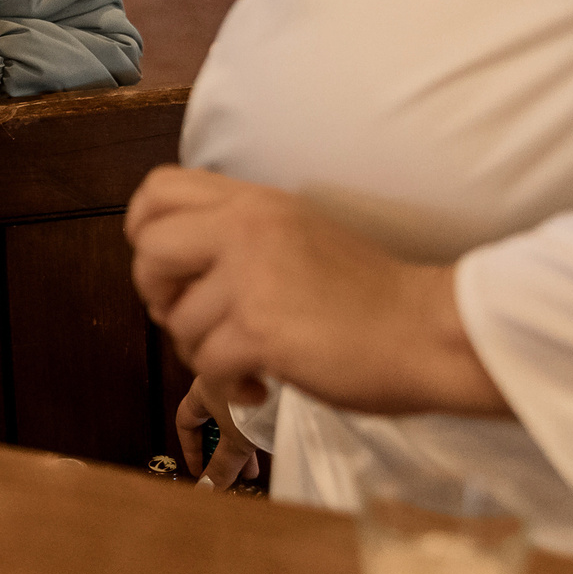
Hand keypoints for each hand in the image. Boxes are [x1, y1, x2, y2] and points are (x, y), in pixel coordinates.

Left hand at [124, 166, 505, 424]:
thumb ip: (242, 235)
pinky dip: (226, 384)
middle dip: (158, 296)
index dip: (143, 229)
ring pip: (178, 321)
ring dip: (202, 351)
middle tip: (195, 319)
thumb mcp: (301, 233)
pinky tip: (257, 384)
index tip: (167, 267)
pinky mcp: (261, 331)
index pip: (159, 188)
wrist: (429, 331)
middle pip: (149, 252)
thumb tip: (179, 266)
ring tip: (244, 358)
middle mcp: (247, 229)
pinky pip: (205, 364)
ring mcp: (252, 279)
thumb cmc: (371, 295)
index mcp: (255, 201)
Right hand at [175, 379, 260, 489]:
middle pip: (211, 424)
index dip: (190, 449)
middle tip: (225, 472)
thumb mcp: (233, 441)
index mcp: (200, 391)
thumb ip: (220, 465)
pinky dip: (252, 434)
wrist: (285, 380)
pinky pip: (250, 415)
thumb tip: (210, 485)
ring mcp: (240, 385)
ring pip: (232, 421)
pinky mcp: (262, 389)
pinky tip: (261, 450)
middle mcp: (218, 385)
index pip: (185, 422)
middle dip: (219, 452)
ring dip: (238, 446)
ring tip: (250, 469)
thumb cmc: (252, 401)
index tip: (200, 470)